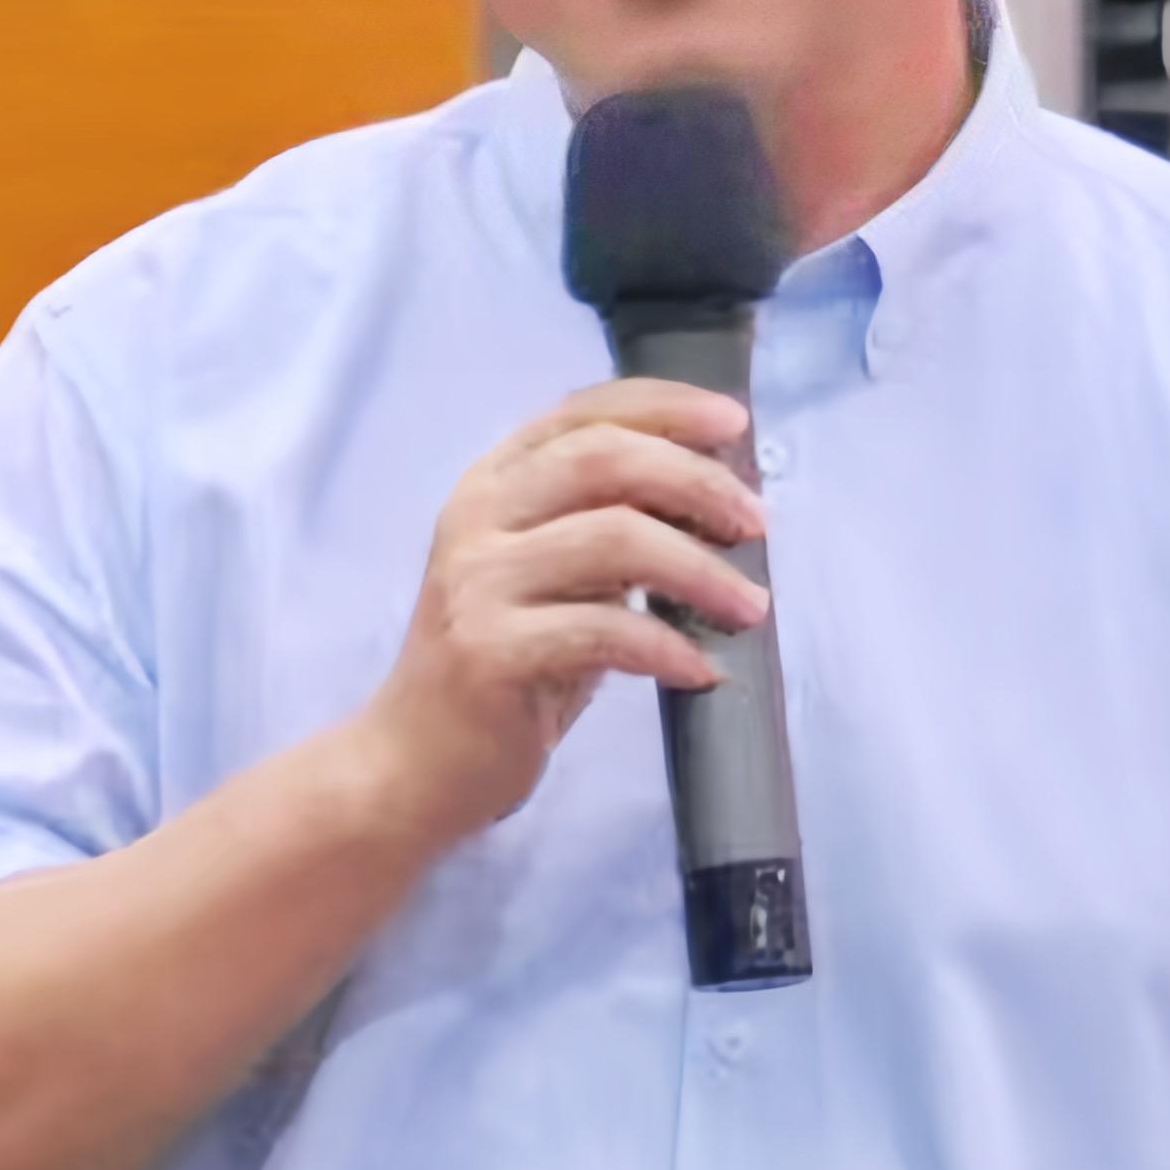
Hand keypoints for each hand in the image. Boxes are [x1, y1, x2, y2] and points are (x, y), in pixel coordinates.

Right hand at [352, 380, 769, 848]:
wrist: (415, 761)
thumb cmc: (504, 662)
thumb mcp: (552, 574)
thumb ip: (606, 523)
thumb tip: (717, 498)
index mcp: (494, 480)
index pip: (585, 411)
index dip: (665, 407)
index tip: (734, 424)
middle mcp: (478, 514)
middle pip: (605, 460)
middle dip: (696, 483)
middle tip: (755, 524)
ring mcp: (477, 580)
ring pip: (615, 539)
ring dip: (701, 571)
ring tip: (750, 608)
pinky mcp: (490, 650)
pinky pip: (604, 632)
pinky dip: (668, 646)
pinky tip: (702, 669)